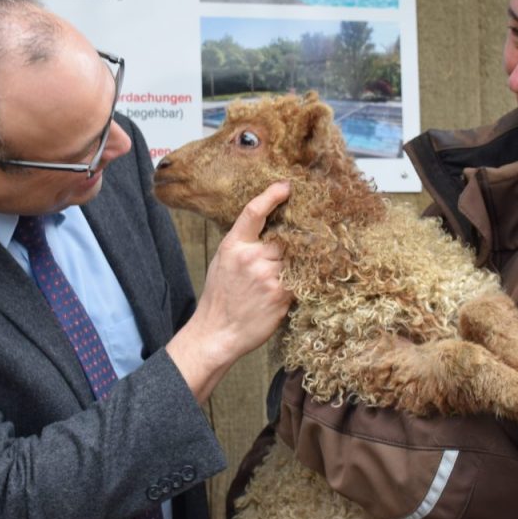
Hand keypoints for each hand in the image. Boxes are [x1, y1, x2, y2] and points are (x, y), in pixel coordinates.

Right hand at [166, 181, 291, 402]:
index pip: (254, 211)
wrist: (217, 332)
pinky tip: (288, 288)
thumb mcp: (224, 260)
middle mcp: (251, 257)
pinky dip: (299, 281)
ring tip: (283, 274)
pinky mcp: (282, 294)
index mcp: (234, 245)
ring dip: (296, 264)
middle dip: (290, 242)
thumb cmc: (221, 295)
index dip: (272, 195)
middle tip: (296, 243)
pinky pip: (300, 279)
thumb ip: (244, 242)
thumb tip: (271, 225)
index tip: (286, 186)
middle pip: (284, 237)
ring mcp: (268, 276)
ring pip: (295, 258)